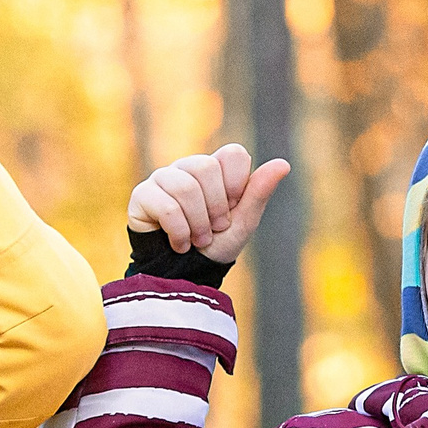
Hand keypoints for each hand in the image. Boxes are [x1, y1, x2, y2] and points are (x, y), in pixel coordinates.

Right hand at [127, 145, 290, 262]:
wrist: (185, 274)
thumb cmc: (215, 246)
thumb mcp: (243, 223)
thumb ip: (258, 193)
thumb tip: (284, 164)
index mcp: (214, 169)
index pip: (233, 153)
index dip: (237, 182)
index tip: (233, 207)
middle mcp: (187, 168)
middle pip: (206, 167)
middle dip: (216, 207)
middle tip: (215, 230)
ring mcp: (162, 179)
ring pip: (185, 187)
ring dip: (198, 224)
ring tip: (198, 241)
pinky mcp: (142, 196)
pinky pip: (165, 206)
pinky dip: (179, 232)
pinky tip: (179, 245)